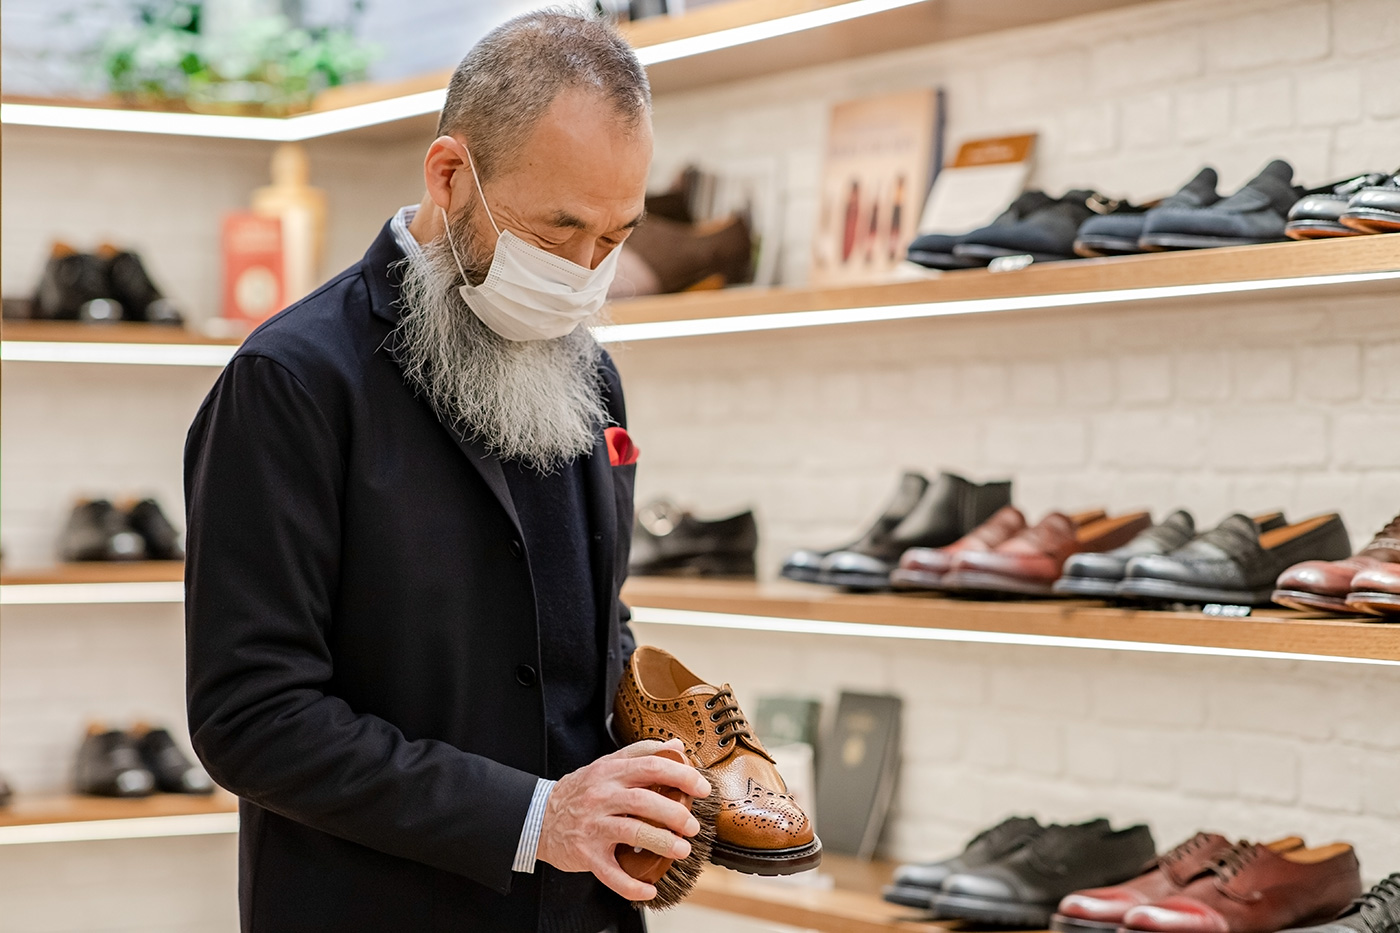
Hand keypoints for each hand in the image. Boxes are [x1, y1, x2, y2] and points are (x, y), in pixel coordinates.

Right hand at [536, 737, 711, 900]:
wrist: (538, 817)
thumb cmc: (580, 791)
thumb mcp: (607, 765)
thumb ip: (641, 754)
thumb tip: (676, 747)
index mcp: (611, 772)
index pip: (651, 766)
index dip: (682, 776)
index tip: (702, 788)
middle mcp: (602, 796)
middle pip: (644, 801)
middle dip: (675, 814)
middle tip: (693, 826)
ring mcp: (594, 826)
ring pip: (632, 833)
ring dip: (662, 843)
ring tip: (682, 850)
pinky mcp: (586, 854)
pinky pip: (611, 873)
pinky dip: (632, 884)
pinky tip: (650, 889)